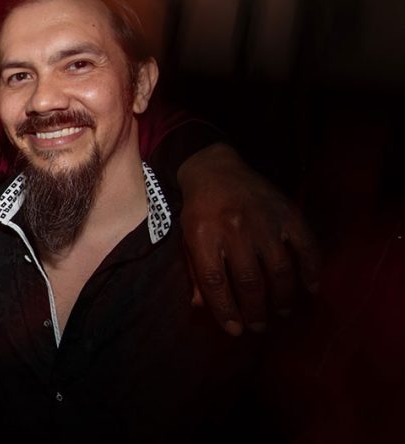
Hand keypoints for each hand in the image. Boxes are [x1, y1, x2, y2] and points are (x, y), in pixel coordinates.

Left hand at [177, 143, 318, 335]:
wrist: (215, 168)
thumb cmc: (199, 210)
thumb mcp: (186, 237)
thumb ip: (194, 271)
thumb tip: (200, 308)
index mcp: (203, 235)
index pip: (215, 282)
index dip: (226, 310)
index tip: (235, 330)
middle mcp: (234, 228)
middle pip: (249, 281)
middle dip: (256, 310)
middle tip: (259, 326)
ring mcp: (263, 220)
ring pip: (279, 269)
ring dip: (282, 297)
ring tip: (281, 312)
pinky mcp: (287, 212)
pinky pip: (306, 245)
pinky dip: (312, 269)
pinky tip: (311, 288)